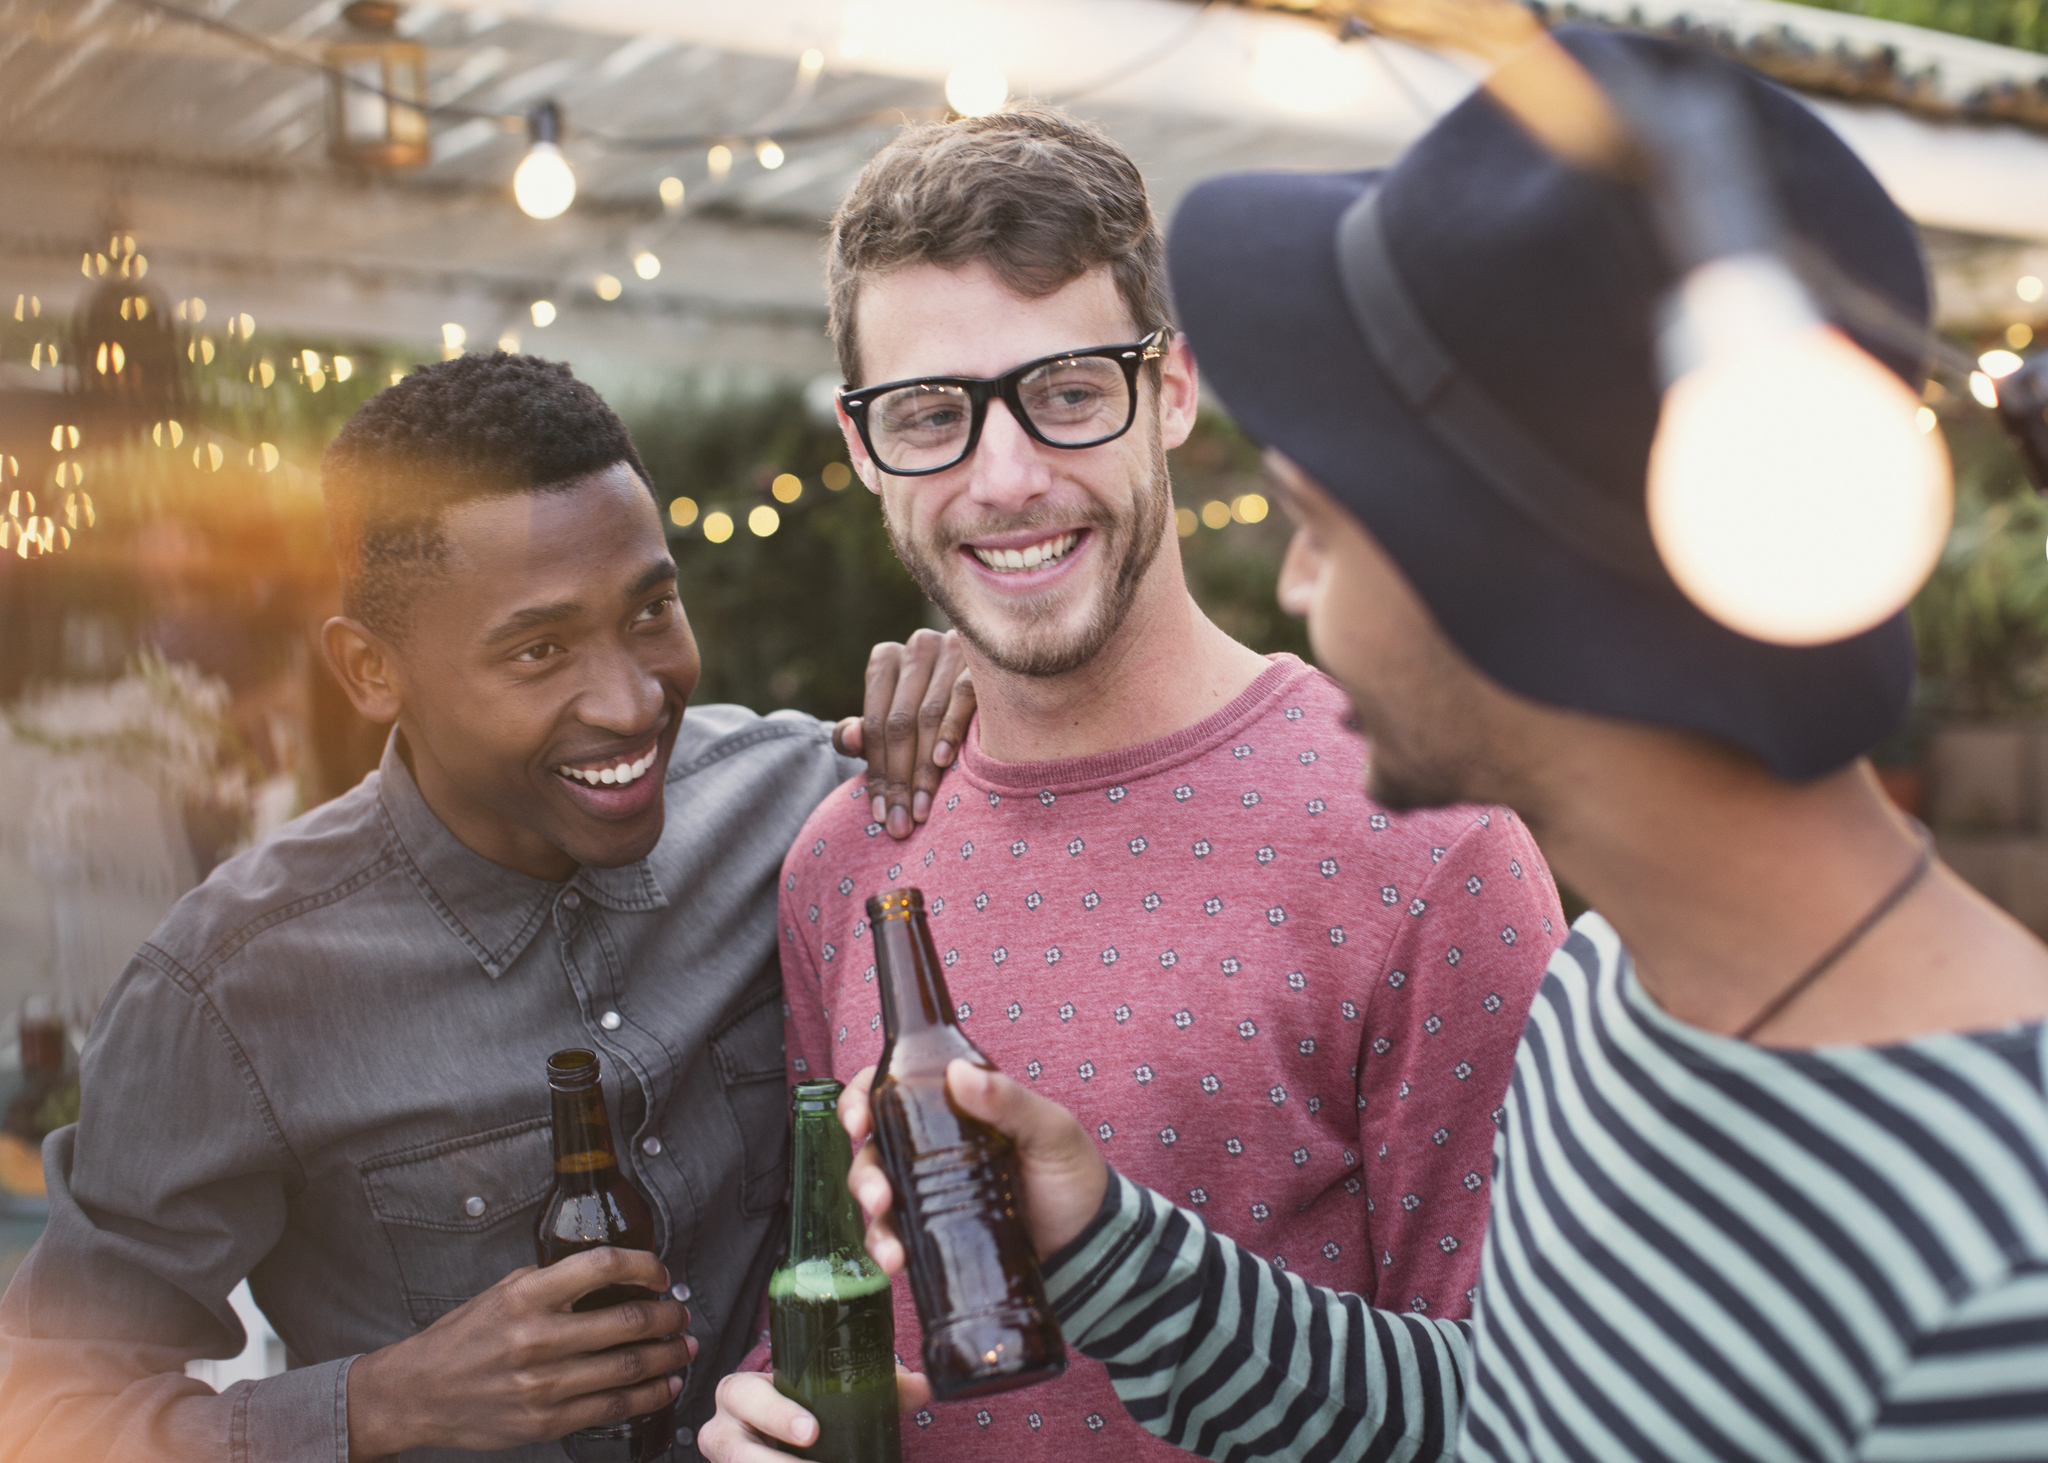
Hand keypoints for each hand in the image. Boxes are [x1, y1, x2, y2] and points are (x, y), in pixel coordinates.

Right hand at [345, 1248, 695, 1460]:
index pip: (602, 1266)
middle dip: (668, 1316)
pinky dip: (648, 1395)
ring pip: (628, 1368)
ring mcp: (543, 1384)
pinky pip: (612, 1407)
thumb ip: (551, 1282)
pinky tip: (664, 1386)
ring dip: (668, 1356)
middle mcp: (537, 1338)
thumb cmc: (461, 1338)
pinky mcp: (546, 1421)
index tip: (659, 1272)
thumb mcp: (502, 1293)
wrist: (416, 1393)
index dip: (643, 1266)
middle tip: (681, 1312)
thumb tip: (607, 1274)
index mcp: (526, 1297)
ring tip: (684, 1347)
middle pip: (628, 1322)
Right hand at [696, 1367, 932, 1460]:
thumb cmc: (797, 1405)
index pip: (744, 1396)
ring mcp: (727, 1460)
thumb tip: (923, 1386)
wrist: (777, 1431)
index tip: (813, 1431)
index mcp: (739, 1393)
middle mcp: (723, 1431)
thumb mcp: (822, 1391)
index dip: (775, 1414)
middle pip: (735, 1451)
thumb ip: (873, 1386)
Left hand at [831, 628, 974, 839]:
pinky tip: (942, 762)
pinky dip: (950, 730)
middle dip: (899, 779)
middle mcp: (917, 648)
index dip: (876, 773)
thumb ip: (861, 735)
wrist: (998, 687)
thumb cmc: (930, 713)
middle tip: (901, 822)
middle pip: (900, 723)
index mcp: (886, 659)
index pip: (875, 724)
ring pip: (928, 716)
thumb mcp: (890, 724)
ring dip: (923, 768)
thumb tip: (850, 739)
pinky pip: (962, 696)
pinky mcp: (981, 657)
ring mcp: (950, 647)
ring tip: (920, 809)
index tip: (880, 814)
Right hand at [839, 1062, 1107, 1267]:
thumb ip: (1010, 1100)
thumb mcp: (1050, 1129)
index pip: (893, 1091)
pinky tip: (896, 1261)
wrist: (1092, 1246)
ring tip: (892, 1248)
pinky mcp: (936, 1236)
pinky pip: (897, 1238)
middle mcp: (933, 1148)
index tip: (858, 1119)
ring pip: (879, 1197)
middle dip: (864, 1172)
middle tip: (879, 1195)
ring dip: (872, 1220)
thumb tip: (957, 1073)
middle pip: (874, 1148)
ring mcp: (931, 1194)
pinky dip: (887, 1248)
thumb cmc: (1075, 1176)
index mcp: (955, 1110)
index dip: (862, 1098)